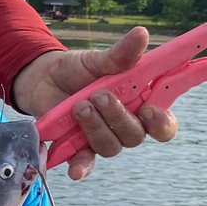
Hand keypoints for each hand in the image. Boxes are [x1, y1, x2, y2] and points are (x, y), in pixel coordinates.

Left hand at [13, 29, 178, 179]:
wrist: (43, 79)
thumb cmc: (79, 70)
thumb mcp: (98, 60)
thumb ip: (121, 54)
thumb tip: (142, 34)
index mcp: (140, 103)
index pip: (163, 123)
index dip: (162, 123)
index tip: (151, 110)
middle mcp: (125, 124)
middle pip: (135, 135)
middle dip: (118, 117)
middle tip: (99, 95)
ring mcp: (102, 137)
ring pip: (111, 146)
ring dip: (96, 127)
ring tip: (79, 105)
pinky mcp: (78, 147)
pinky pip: (85, 163)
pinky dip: (81, 167)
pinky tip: (75, 171)